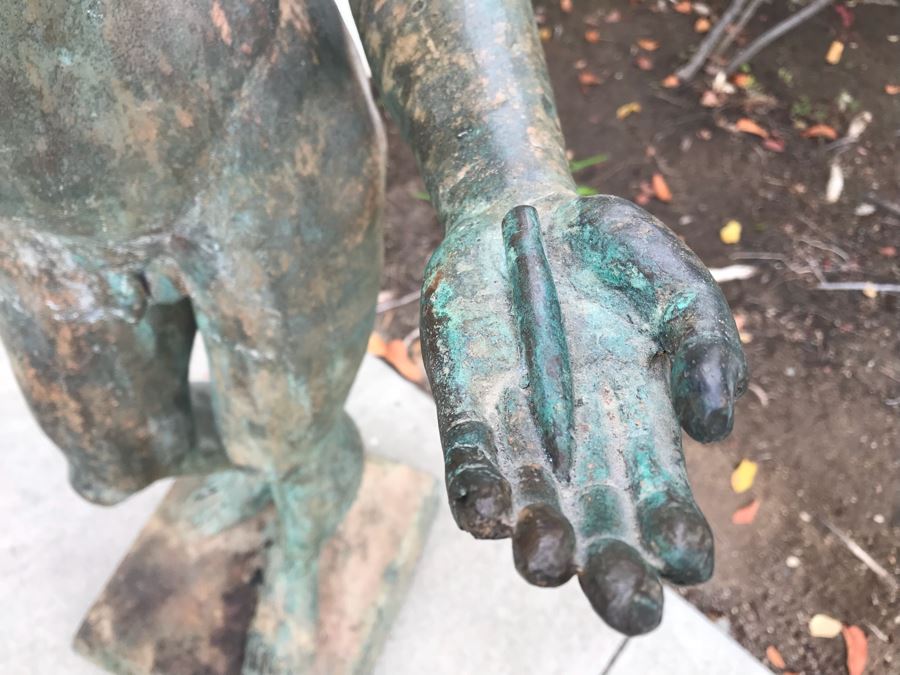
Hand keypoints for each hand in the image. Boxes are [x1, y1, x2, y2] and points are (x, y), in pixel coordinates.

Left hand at [420, 193, 746, 634]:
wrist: (523, 212)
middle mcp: (582, 449)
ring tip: (551, 558)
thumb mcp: (678, 289)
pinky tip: (489, 515)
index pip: (664, 508)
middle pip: (601, 537)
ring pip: (530, 517)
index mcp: (643, 429)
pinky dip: (476, 495)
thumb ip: (706, 350)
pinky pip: (468, 467)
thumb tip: (716, 431)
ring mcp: (521, 435)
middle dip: (615, 578)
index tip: (688, 556)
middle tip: (631, 605)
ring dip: (539, 547)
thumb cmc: (611, 255)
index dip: (679, 541)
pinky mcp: (465, 411)